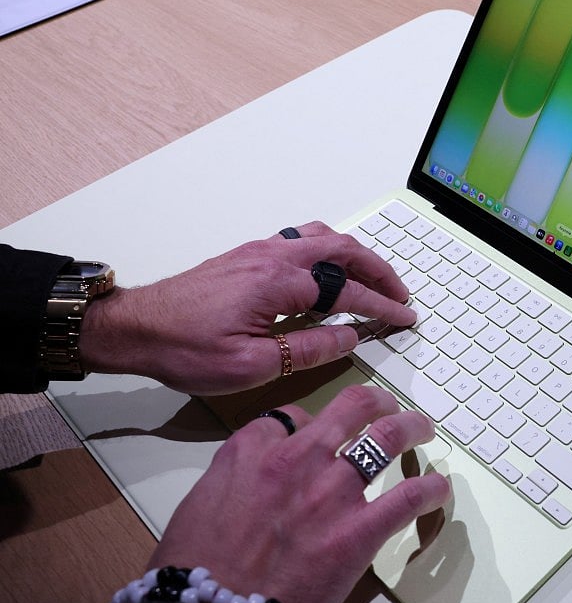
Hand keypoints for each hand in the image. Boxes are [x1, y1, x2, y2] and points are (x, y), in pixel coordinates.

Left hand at [80, 222, 416, 394]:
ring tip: (374, 278)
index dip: (382, 305)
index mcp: (279, 282)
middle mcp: (273, 256)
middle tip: (401, 293)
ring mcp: (259, 250)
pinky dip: (331, 250)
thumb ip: (308, 348)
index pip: (348, 289)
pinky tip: (331, 270)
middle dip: (380, 270)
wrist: (134, 328)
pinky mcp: (247, 254)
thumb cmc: (184, 349)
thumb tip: (350, 336)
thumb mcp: (252, 365)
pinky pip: (302, 240)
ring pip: (323, 237)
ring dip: (356, 255)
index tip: (404, 317)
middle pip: (344, 249)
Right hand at [149, 385, 450, 602]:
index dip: (309, 421)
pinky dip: (429, 489)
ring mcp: (331, 493)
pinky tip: (438, 488)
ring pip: (386, 438)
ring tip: (422, 429)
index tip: (318, 431)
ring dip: (411, 428)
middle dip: (376, 401)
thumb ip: (233, 479)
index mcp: (252, 451)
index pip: (292, 416)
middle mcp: (297, 460)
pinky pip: (407, 498)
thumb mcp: (199, 503)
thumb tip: (253, 480)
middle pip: (350, 408)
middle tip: (388, 407)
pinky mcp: (357, 531)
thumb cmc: (194, 570)